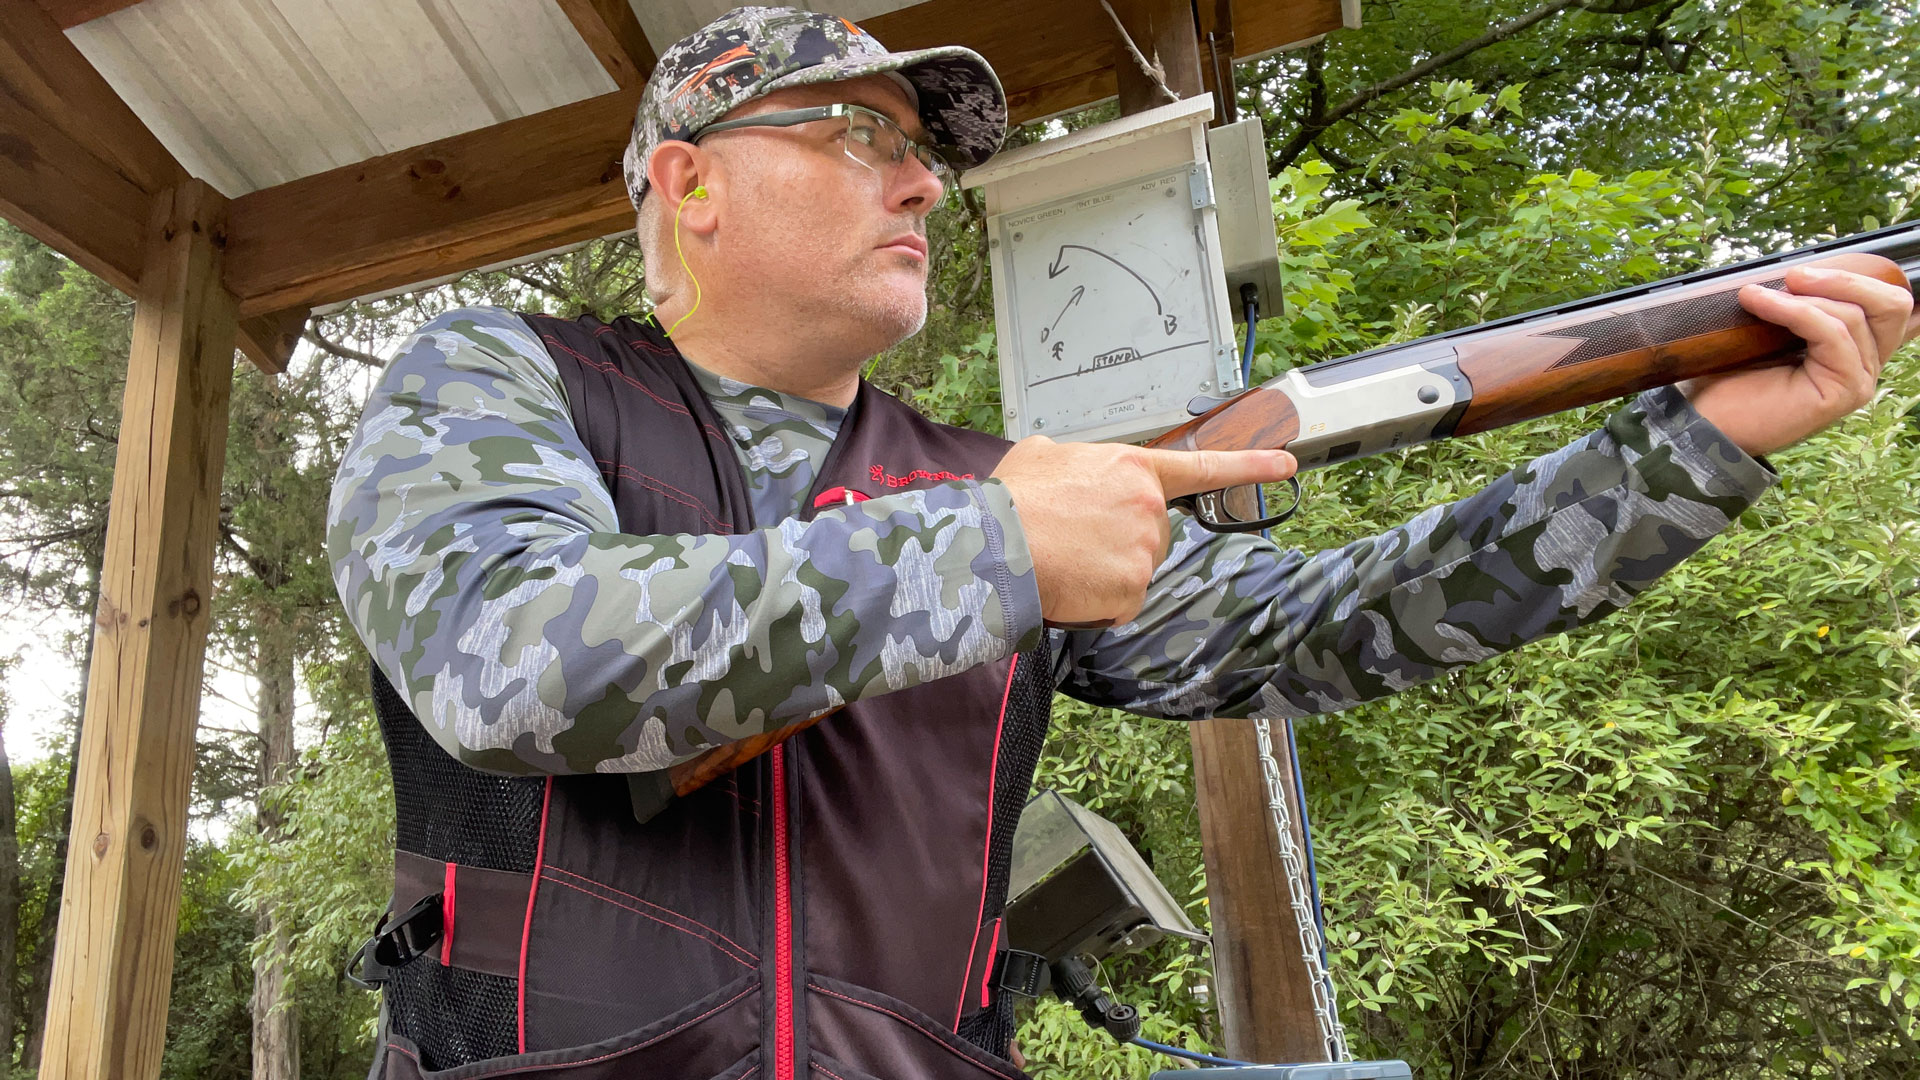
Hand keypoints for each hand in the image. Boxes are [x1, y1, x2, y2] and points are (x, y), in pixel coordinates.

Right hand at [991, 437, 1295, 625]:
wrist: (996, 544)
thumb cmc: (1012, 503)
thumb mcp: (1042, 455)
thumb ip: (1072, 461)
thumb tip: (1064, 470)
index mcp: (1131, 467)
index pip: (1203, 466)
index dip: (1249, 465)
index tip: (1286, 465)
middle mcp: (1149, 505)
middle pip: (1150, 533)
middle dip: (1118, 541)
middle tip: (1072, 539)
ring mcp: (1145, 548)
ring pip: (1133, 569)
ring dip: (1103, 572)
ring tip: (1062, 558)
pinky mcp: (1134, 588)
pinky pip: (1120, 602)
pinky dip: (1096, 601)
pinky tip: (1069, 583)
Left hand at [1680, 265, 1916, 456]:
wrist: (1703, 420)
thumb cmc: (1730, 377)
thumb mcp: (1771, 327)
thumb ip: (1800, 302)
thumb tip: (1803, 267)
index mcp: (1854, 347)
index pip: (1888, 303)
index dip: (1861, 277)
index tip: (1809, 270)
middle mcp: (1865, 364)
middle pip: (1892, 304)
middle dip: (1846, 278)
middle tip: (1795, 274)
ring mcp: (1858, 380)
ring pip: (1855, 315)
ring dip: (1804, 295)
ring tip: (1756, 295)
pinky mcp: (1844, 391)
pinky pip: (1832, 333)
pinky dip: (1793, 310)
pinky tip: (1758, 302)